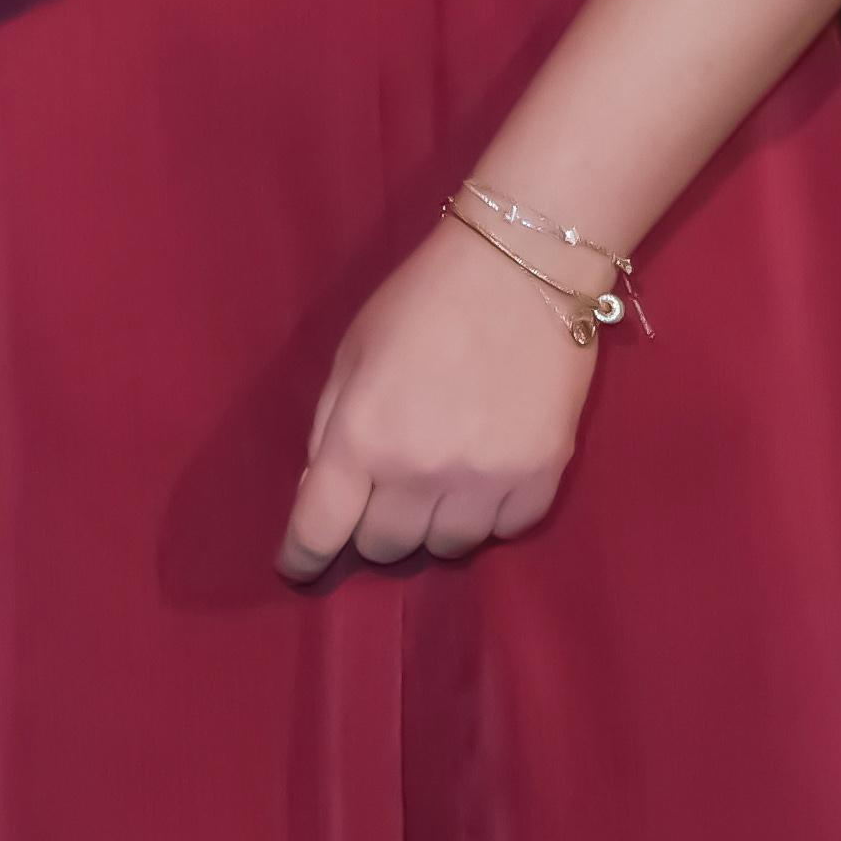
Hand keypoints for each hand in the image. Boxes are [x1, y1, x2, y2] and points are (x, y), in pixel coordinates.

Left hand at [280, 215, 602, 583]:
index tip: (297, 568)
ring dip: (430, 528)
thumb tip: (322, 490)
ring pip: (447, 547)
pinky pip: (505, 531)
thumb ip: (332, 428)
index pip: (321, 526)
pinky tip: (480, 483)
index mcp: (362, 437)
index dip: (303, 556)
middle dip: (371, 530)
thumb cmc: (421, 304)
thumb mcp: (351, 358)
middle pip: (386, 547)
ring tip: (432, 488)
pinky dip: (486, 517)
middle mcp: (422, 470)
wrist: (521, 272)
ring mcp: (487, 479)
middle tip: (378, 498)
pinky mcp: (543, 477)